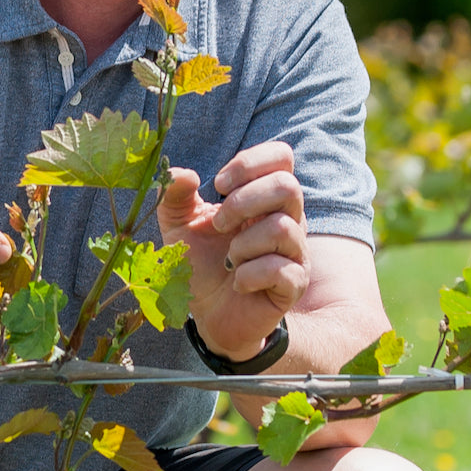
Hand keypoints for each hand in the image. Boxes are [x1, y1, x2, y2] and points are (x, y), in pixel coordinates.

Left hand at [157, 141, 309, 359]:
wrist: (210, 314)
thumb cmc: (201, 262)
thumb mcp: (179, 224)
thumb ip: (175, 194)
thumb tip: (182, 174)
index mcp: (264, 197)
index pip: (281, 157)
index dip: (249, 163)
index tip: (219, 186)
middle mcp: (288, 218)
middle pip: (287, 186)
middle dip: (243, 202)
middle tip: (219, 224)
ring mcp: (295, 251)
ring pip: (282, 228)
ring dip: (242, 244)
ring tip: (229, 260)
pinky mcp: (294, 284)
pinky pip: (280, 269)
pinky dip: (248, 275)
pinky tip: (238, 282)